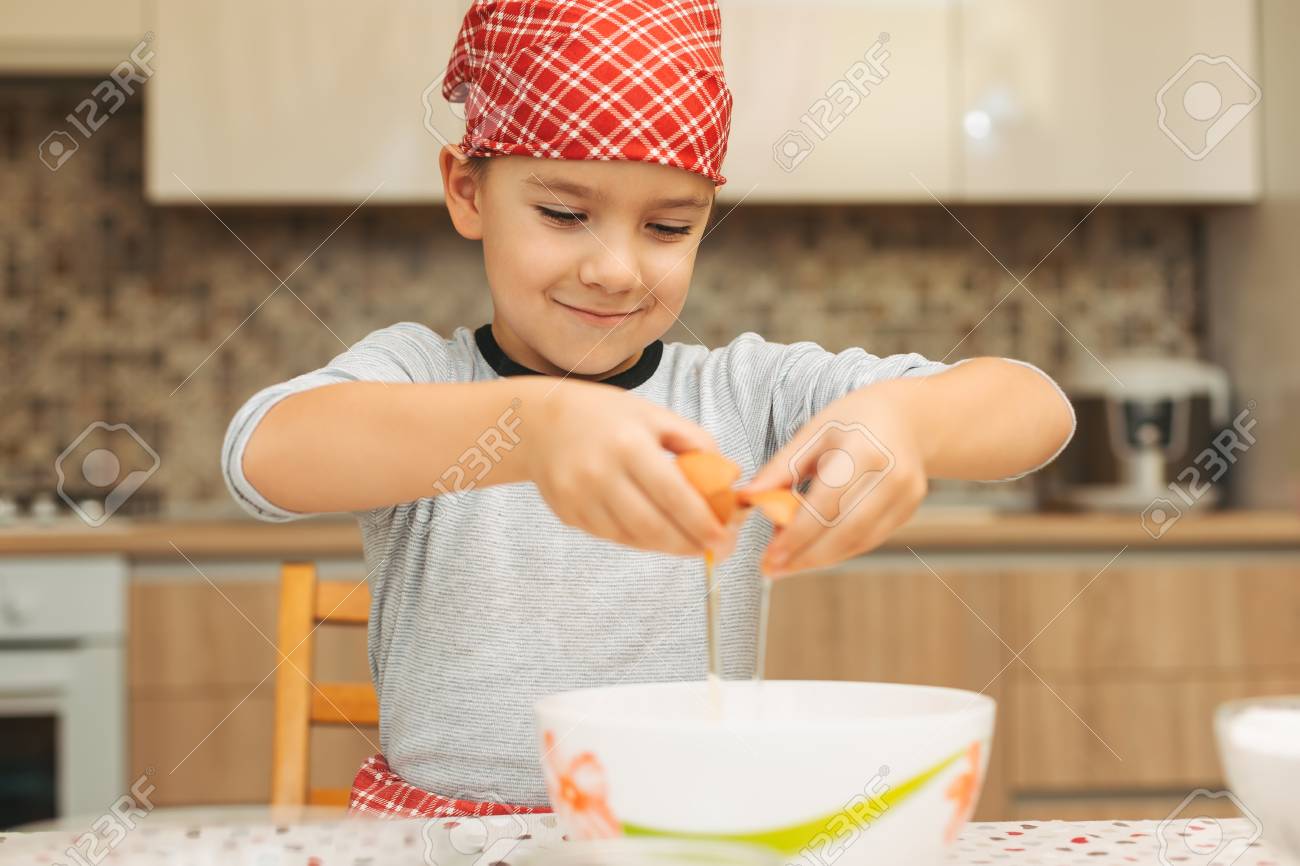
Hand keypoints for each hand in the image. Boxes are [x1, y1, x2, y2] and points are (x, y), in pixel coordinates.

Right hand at [525, 379, 729, 556]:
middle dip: (690, 545)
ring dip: (667, 547)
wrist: (539, 423)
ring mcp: (580, 498)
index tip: (724, 538)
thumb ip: (694, 442)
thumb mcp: (653, 415)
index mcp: (628, 445)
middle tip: (714, 550)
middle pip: (653, 526)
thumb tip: (729, 477)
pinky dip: (640, 540)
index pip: (673, 495)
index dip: (702, 523)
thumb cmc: (605, 416)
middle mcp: (600, 474)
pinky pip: (612, 537)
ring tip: (690, 543)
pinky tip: (657, 534)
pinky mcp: (568, 514)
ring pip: (633, 538)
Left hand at [738, 386, 927, 575]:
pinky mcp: (909, 510)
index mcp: (863, 449)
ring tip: (787, 566)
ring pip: (859, 541)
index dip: (797, 534)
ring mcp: (905, 496)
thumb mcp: (814, 431)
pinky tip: (813, 555)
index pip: (827, 503)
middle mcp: (891, 475)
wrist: (907, 418)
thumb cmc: (853, 421)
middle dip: (806, 556)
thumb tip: (748, 497)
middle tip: (772, 569)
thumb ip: (782, 467)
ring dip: (820, 559)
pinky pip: (869, 540)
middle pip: (846, 530)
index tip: (770, 555)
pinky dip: (839, 551)